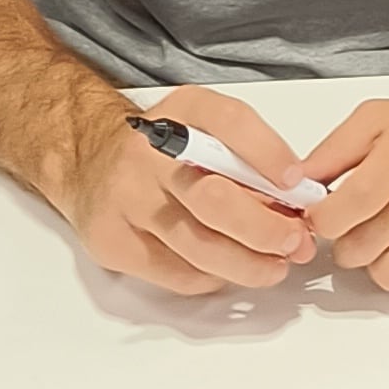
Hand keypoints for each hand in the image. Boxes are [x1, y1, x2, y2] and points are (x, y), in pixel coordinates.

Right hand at [50, 84, 316, 297]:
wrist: (90, 161)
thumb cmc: (164, 150)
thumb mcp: (206, 130)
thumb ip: (247, 159)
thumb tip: (295, 206)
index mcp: (182, 112)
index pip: (230, 123)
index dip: (269, 154)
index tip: (298, 185)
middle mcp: (149, 153)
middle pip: (213, 198)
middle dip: (263, 229)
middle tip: (295, 243)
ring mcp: (126, 199)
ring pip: (197, 246)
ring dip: (247, 264)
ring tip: (274, 267)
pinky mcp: (112, 241)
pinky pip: (176, 273)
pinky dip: (212, 277)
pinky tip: (228, 270)